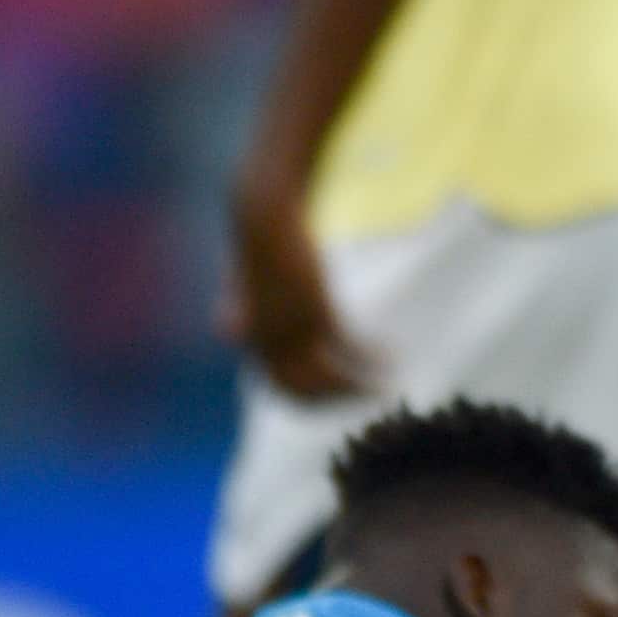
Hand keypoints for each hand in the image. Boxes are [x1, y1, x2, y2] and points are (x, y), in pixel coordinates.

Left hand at [221, 175, 381, 400]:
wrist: (264, 215)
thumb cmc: (257, 243)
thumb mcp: (242, 286)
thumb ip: (237, 309)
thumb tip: (226, 329)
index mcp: (251, 341)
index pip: (282, 388)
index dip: (312, 401)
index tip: (342, 395)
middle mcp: (267, 342)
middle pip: (304, 391)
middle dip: (338, 400)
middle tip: (368, 396)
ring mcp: (291, 329)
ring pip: (328, 378)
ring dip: (359, 387)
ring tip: (387, 384)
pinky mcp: (315, 311)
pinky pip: (348, 348)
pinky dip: (371, 357)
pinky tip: (391, 355)